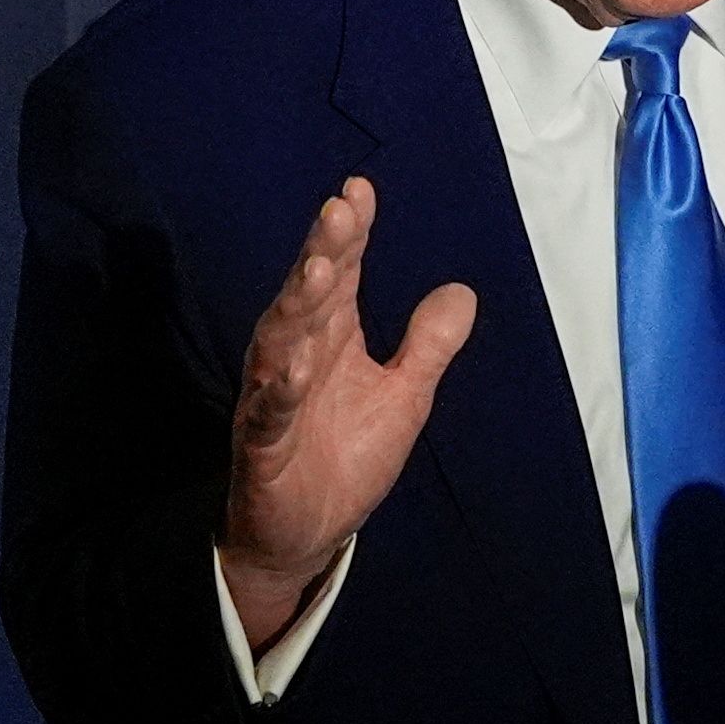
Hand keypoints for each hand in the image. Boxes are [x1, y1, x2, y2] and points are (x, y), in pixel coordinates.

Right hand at [221, 179, 477, 648]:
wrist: (306, 535)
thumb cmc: (346, 457)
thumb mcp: (405, 397)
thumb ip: (428, 346)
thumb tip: (463, 291)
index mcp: (331, 339)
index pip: (340, 274)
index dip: (350, 233)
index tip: (360, 188)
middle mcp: (297, 357)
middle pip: (308, 295)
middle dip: (322, 251)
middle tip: (339, 210)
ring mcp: (273, 399)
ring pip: (280, 343)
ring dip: (297, 307)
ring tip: (318, 271)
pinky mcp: (261, 447)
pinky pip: (267, 413)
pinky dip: (278, 389)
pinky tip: (293, 366)